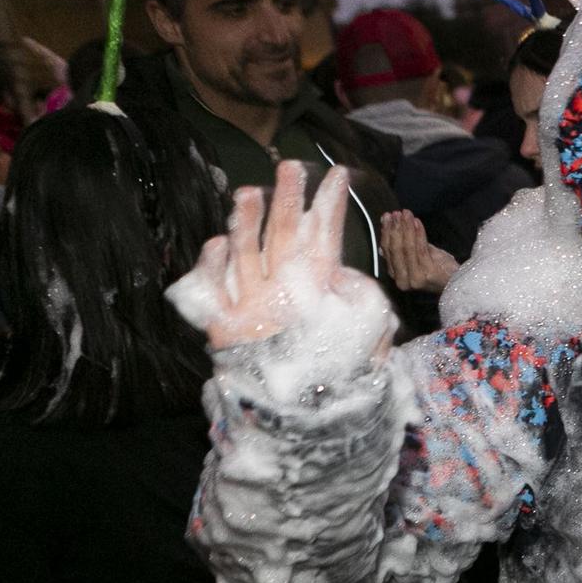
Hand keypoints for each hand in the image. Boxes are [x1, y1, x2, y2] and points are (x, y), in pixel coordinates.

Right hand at [168, 161, 394, 365]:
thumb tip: (352, 278)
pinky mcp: (227, 324)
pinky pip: (215, 291)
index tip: (341, 175)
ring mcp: (254, 302)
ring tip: (251, 192)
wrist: (301, 417)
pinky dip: (215, 268)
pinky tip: (218, 244)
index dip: (330, 206)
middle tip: (292, 165)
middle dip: (289, 200)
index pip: (325, 238)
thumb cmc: (337, 378)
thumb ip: (365, 309)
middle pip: (285, 235)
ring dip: (248, 224)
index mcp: (318, 286)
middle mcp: (284, 287)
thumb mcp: (366, 340)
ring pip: (249, 254)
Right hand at [381, 210, 458, 294]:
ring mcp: (415, 278)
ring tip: (407, 214)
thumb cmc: (438, 268)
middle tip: (396, 213)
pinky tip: (417, 222)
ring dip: (406, 228)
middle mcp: (402, 280)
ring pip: (407, 247)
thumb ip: (402, 245)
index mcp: (396, 276)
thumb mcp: (417, 256)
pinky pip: (421, 249)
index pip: (387, 250)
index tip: (387, 216)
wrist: (457, 282)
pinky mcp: (429, 273)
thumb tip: (386, 228)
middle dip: (395, 228)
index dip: (386, 232)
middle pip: (395, 249)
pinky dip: (419, 233)